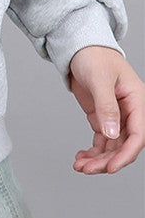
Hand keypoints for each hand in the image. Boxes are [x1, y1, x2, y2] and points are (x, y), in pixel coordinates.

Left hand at [68, 45, 144, 173]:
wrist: (80, 48)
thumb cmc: (93, 56)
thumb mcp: (99, 79)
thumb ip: (107, 106)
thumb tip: (112, 133)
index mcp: (137, 101)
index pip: (138, 135)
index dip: (126, 154)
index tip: (110, 167)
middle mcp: (130, 112)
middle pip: (124, 145)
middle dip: (107, 160)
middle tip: (87, 169)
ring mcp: (116, 116)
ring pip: (112, 146)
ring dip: (98, 159)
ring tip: (80, 166)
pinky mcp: (102, 117)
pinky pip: (101, 140)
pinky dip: (92, 151)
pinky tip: (81, 158)